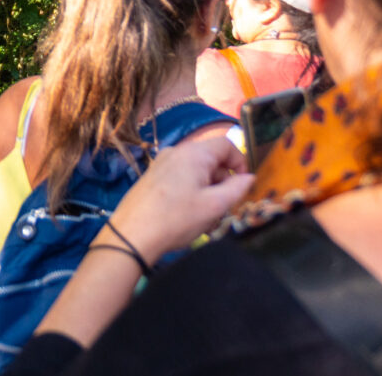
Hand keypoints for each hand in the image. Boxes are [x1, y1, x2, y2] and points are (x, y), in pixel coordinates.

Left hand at [105, 137, 252, 264]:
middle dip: (222, 183)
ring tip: (206, 220)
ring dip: (207, 192)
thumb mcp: (213, 206)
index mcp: (193, 153)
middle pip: (211, 160)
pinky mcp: (152, 178)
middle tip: (224, 209)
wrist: (132, 235)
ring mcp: (161, 164)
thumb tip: (249, 178)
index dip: (240, 163)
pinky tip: (189, 218)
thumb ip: (236, 189)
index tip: (243, 186)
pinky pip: (181, 179)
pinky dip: (191, 194)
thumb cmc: (176, 219)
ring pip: (196, 173)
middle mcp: (176, 152)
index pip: (226, 145)